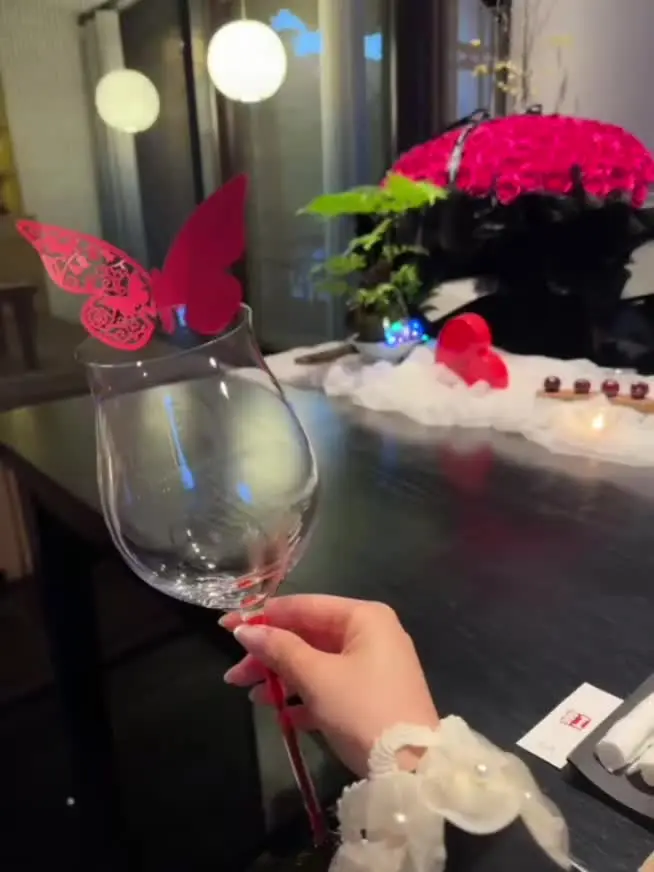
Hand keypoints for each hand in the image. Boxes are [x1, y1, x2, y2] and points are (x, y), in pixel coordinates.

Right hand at [220, 595, 438, 776]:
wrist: (412, 769)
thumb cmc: (363, 710)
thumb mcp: (317, 678)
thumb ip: (279, 650)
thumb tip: (244, 630)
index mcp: (364, 617)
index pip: (304, 606)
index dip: (263, 616)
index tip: (226, 627)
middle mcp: (371, 633)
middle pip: (308, 634)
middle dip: (270, 654)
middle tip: (234, 674)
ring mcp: (373, 665)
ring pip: (316, 661)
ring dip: (282, 677)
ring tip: (251, 695)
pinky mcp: (371, 695)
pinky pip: (329, 685)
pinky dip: (304, 695)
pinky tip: (280, 712)